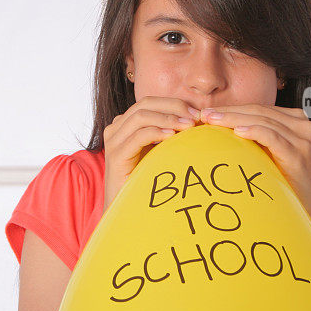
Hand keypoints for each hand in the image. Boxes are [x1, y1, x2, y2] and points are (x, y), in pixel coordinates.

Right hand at [103, 96, 197, 211]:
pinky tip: (172, 137)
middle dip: (174, 107)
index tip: (197, 113)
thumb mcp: (159, 151)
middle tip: (195, 117)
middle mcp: (116, 127)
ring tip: (188, 126)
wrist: (127, 208)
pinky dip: (156, 132)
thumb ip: (169, 133)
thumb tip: (197, 120)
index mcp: (126, 123)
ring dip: (168, 118)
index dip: (175, 103)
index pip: (151, 102)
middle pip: (146, 104)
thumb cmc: (146, 179)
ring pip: (141, 116)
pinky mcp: (115, 155)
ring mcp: (113, 140)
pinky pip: (137, 136)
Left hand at [199, 104, 310, 219]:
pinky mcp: (298, 154)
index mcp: (296, 120)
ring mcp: (303, 139)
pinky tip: (237, 132)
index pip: (259, 108)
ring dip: (234, 119)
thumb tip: (220, 126)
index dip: (233, 108)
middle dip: (230, 112)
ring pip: (263, 121)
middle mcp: (302, 125)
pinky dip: (254, 131)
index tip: (208, 112)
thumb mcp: (273, 151)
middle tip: (205, 114)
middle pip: (259, 111)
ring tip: (213, 121)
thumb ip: (257, 135)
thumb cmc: (285, 179)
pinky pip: (272, 137)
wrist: (307, 208)